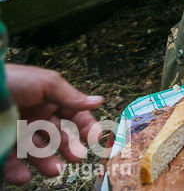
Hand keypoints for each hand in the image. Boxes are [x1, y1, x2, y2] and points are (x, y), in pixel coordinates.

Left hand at [2, 65, 102, 183]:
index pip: (73, 115)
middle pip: (57, 136)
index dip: (85, 126)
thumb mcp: (45, 83)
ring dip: (46, 162)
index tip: (95, 138)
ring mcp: (17, 132)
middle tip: (76, 157)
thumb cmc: (12, 81)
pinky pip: (11, 162)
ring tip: (53, 170)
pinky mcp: (1, 145)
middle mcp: (35, 117)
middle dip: (68, 147)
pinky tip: (24, 177)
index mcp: (49, 100)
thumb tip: (98, 100)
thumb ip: (71, 96)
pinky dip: (17, 171)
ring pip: (36, 151)